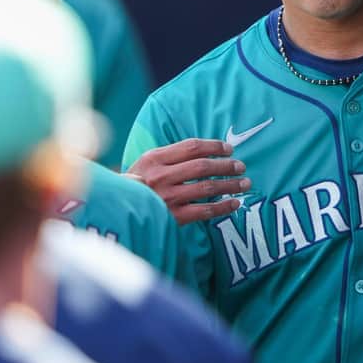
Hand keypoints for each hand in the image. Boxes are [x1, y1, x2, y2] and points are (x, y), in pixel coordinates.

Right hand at [125, 138, 248, 224]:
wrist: (117, 211)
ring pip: (208, 187)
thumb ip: (171, 156)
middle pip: (203, 166)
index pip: (191, 147)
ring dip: (230, 184)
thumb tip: (205, 151)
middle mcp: (161, 176)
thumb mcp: (146, 163)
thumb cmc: (136, 184)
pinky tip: (235, 203)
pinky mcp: (173, 216)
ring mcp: (167, 197)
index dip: (214, 146)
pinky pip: (205, 210)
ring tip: (245, 183)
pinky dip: (223, 206)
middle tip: (240, 166)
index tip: (229, 149)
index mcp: (154, 158)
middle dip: (226, 165)